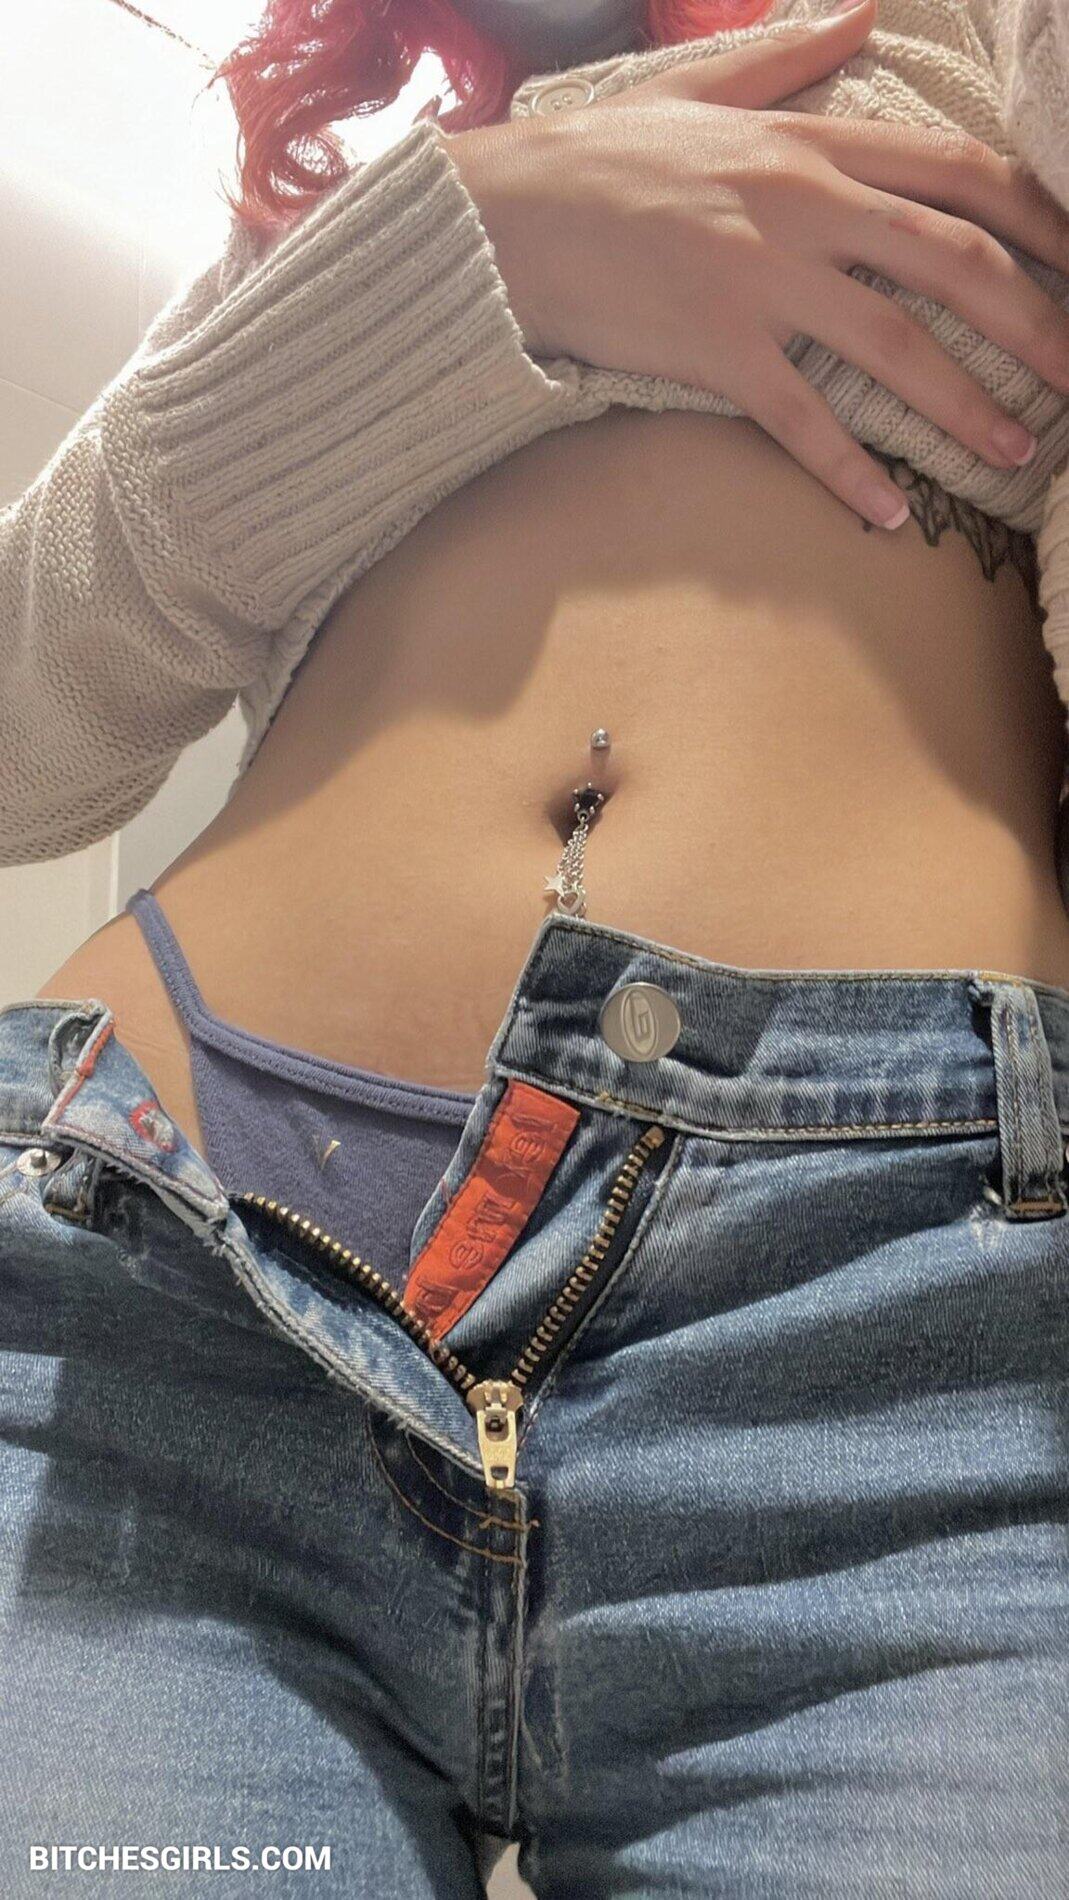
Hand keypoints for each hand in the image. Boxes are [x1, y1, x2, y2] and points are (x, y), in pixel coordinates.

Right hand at [447, 0, 1068, 528]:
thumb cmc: (597, 155)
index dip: (1040, 217)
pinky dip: (850, 473)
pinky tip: (890, 513)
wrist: (503, 217)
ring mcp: (762, 282)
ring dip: (968, 406)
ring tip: (1020, 452)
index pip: (959, 174)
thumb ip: (791, 54)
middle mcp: (804, 207)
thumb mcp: (701, 87)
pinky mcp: (715, 351)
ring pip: (896, 347)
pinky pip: (802, 421)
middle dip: (1035, 321)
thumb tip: (864, 11)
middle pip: (955, 262)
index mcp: (811, 142)